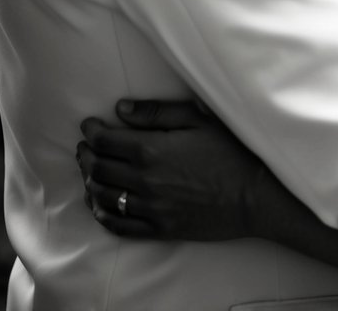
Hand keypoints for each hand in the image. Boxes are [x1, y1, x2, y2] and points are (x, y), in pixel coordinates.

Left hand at [77, 99, 271, 240]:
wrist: (253, 194)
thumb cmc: (229, 151)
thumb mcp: (198, 119)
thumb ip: (157, 112)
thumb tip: (121, 108)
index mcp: (151, 150)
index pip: (105, 141)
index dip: (91, 131)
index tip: (88, 125)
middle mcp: (144, 181)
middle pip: (99, 168)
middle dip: (86, 155)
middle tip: (84, 146)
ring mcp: (150, 208)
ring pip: (103, 197)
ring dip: (90, 182)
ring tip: (89, 171)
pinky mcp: (158, 229)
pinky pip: (119, 226)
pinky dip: (103, 215)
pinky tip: (100, 206)